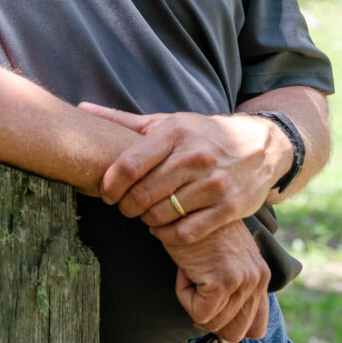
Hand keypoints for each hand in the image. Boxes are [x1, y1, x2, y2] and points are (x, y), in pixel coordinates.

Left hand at [78, 103, 288, 242]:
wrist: (260, 146)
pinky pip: (187, 232)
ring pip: (162, 214)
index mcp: (174, 132)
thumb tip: (81, 106)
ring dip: (146, 221)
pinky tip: (164, 228)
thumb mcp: (166, 122)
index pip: (129, 164)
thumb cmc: (201, 134)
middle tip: (123, 208)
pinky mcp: (230, 208)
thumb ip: (123, 120)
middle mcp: (195, 157)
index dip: (110, 184)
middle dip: (125, 206)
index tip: (105, 192)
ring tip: (144, 215)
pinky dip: (168, 236)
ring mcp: (214, 184)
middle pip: (143, 193)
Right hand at [165, 220, 269, 341]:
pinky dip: (184, 296)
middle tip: (195, 290)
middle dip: (211, 319)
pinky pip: (198, 313)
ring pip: (214, 324)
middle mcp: (258, 279)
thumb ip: (236, 284)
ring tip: (190, 271)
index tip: (208, 301)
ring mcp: (242, 280)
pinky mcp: (222, 281)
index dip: (227, 322)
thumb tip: (223, 321)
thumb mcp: (225, 255)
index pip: (255, 328)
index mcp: (261, 275)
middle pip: (236, 333)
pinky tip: (184, 269)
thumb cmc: (197, 228)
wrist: (183, 203)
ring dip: (194, 302)